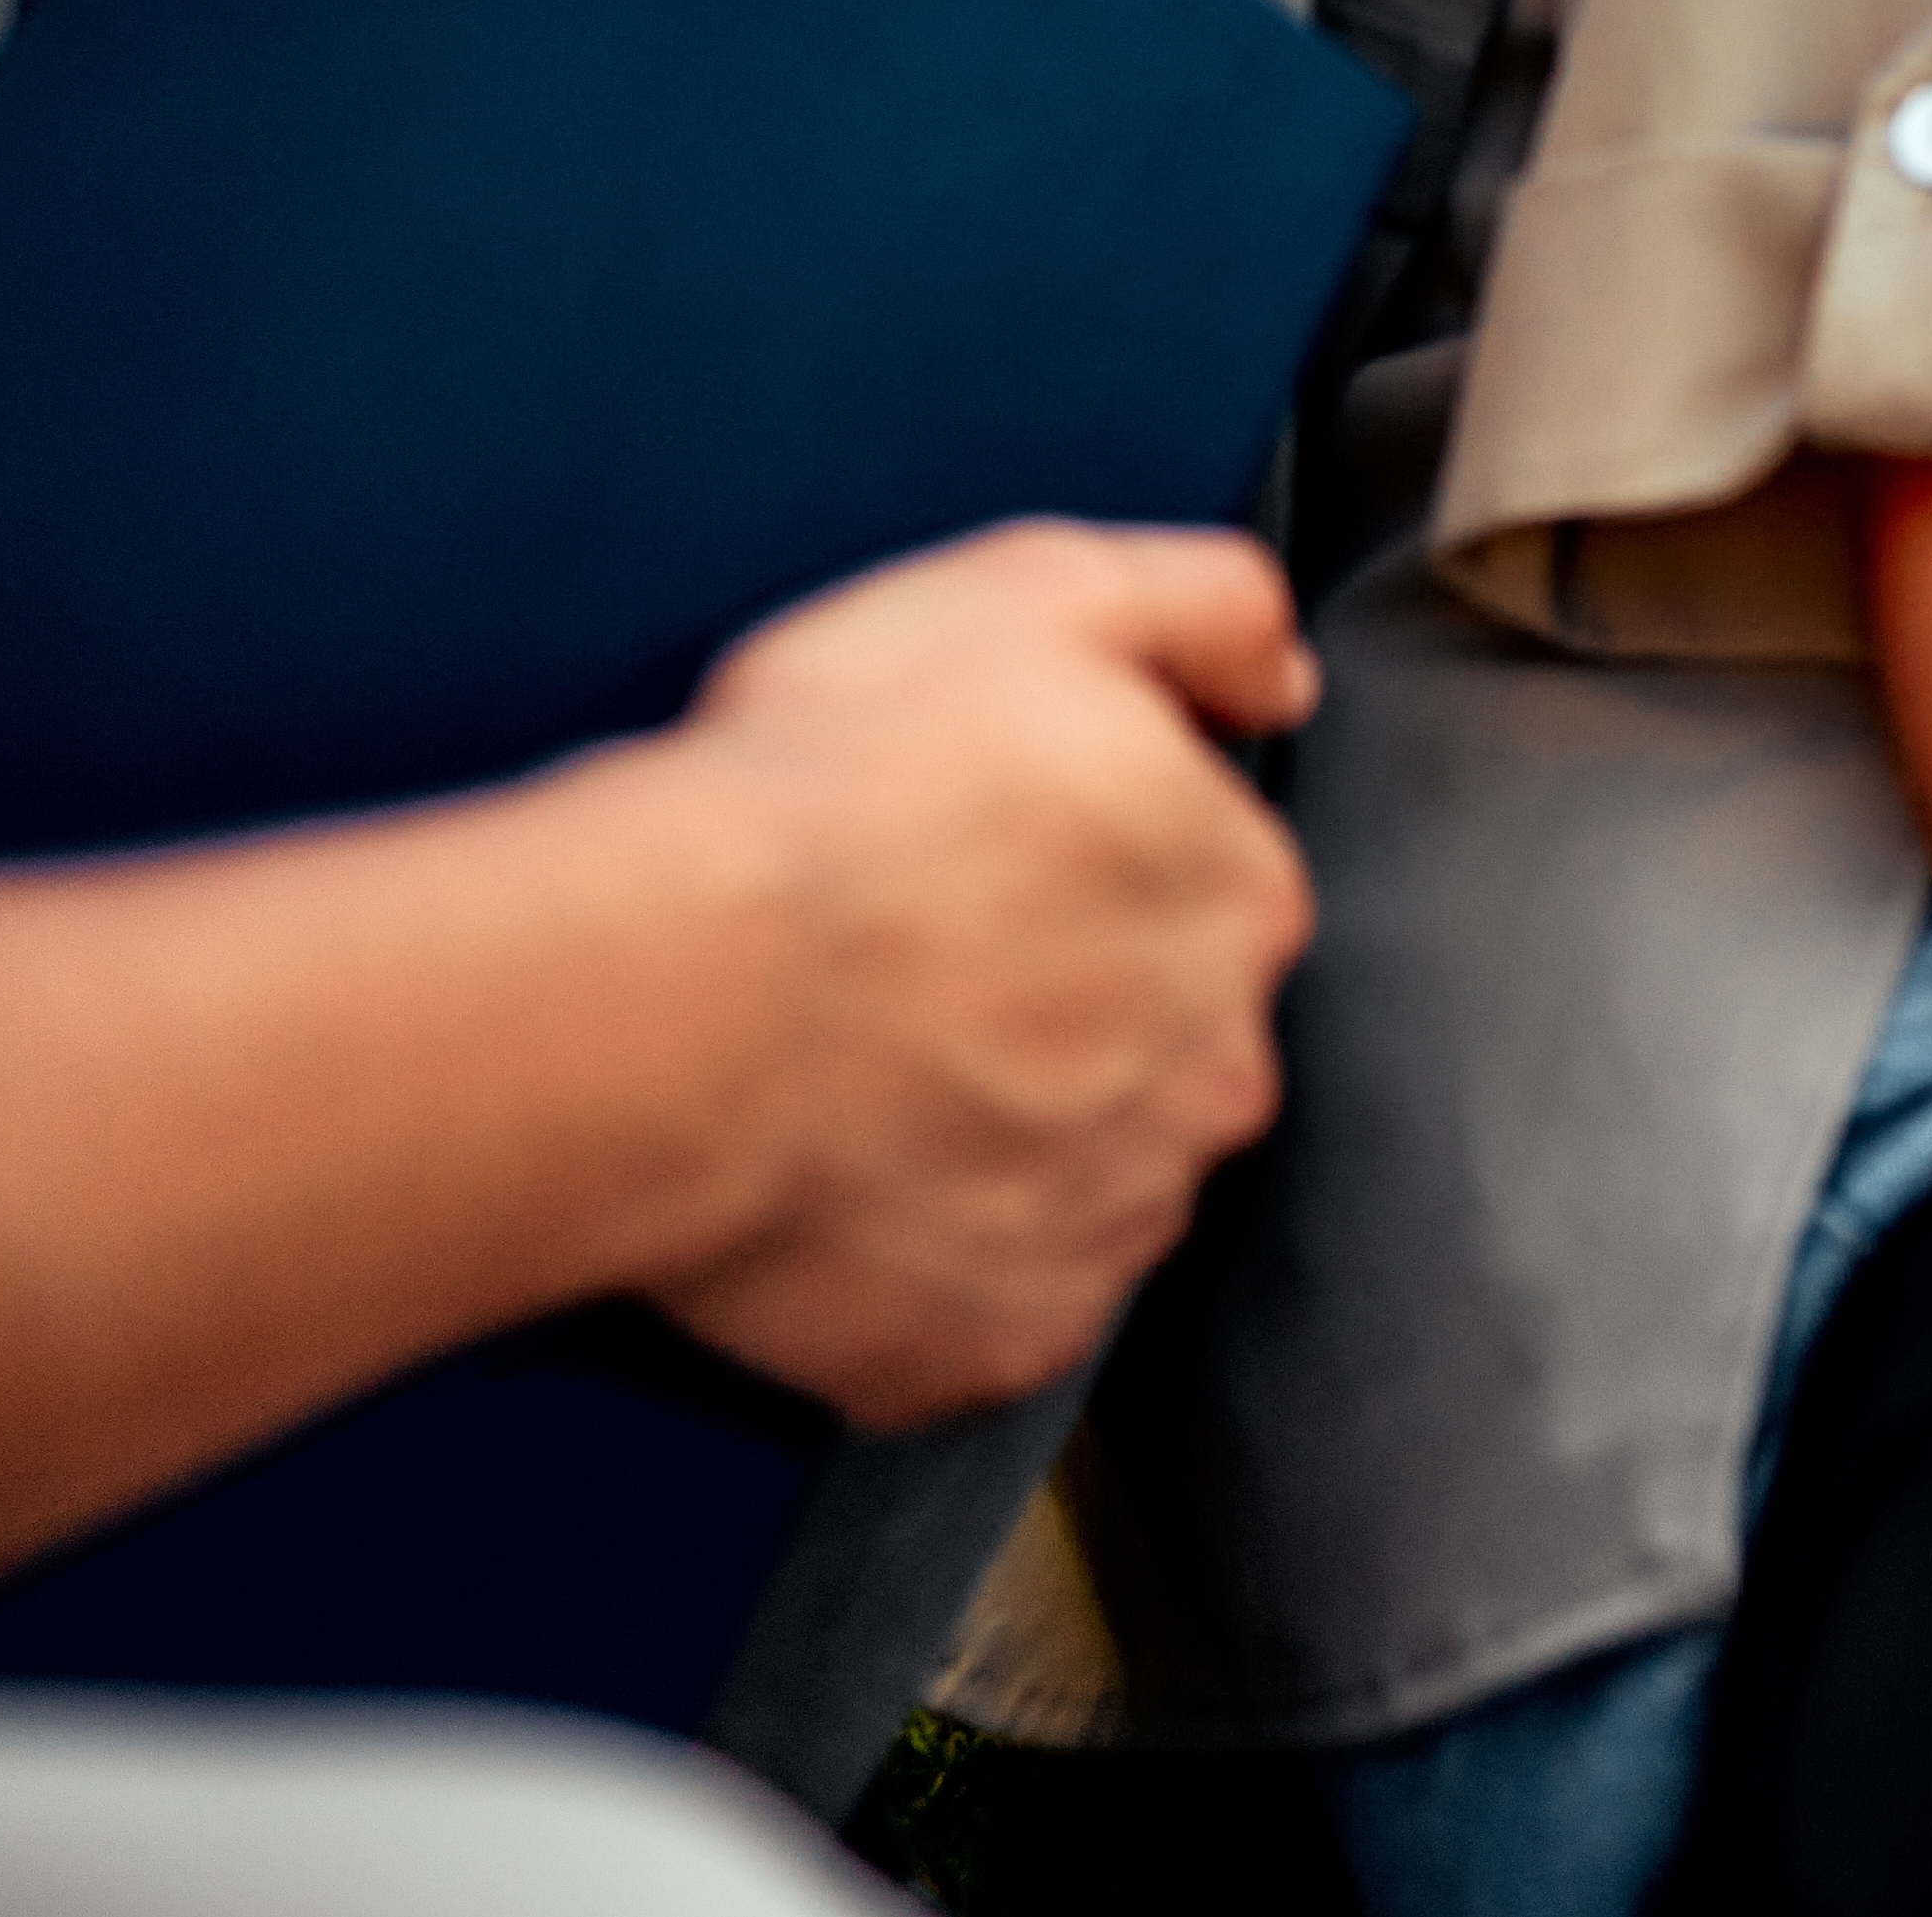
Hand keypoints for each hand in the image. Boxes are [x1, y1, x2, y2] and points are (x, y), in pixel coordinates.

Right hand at [627, 523, 1320, 1426]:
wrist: (656, 997)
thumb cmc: (821, 801)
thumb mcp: (1041, 590)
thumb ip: (1206, 608)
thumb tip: (1275, 671)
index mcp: (1237, 903)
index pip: (1206, 889)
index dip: (1082, 868)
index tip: (975, 862)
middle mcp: (1211, 1074)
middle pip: (1157, 1041)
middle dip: (1053, 1013)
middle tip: (898, 975)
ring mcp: (1106, 1222)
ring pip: (1076, 1175)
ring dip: (991, 1140)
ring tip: (848, 1079)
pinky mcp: (994, 1341)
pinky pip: (980, 1309)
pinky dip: (918, 1267)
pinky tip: (834, 1188)